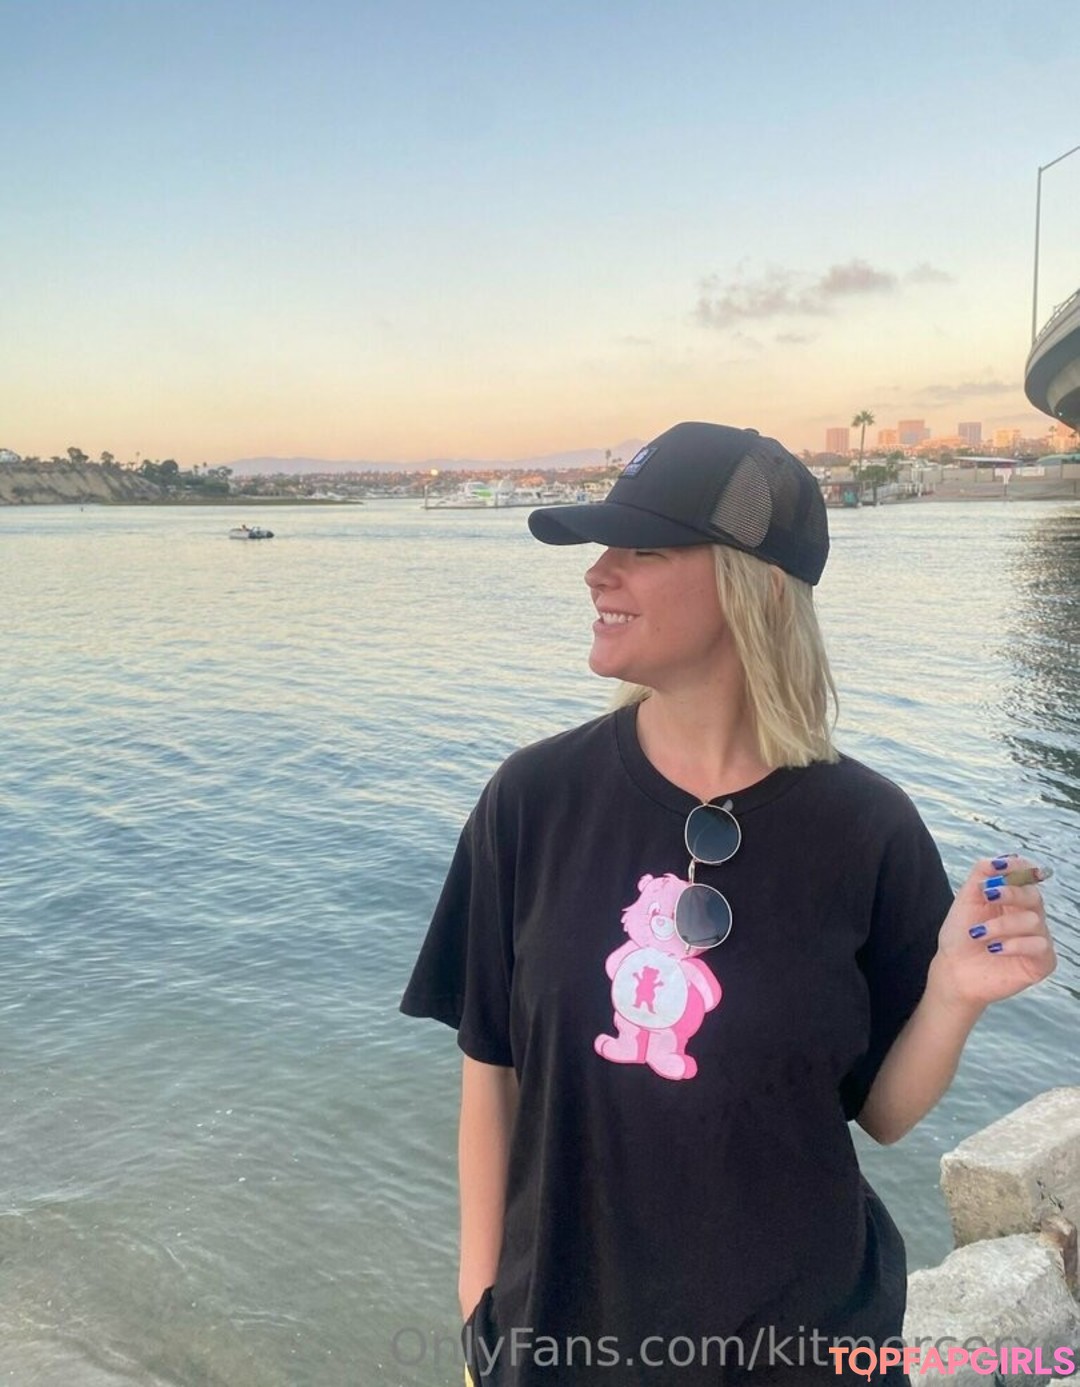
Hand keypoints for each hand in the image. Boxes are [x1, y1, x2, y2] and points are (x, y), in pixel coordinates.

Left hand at [928, 856, 1055, 1013]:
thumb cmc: (960, 936)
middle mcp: (1029, 916)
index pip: (1027, 876)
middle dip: (1011, 892)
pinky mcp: (1042, 962)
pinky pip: (1040, 946)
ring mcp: (1037, 939)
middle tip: (988, 895)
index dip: (1019, 868)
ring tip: (979, 933)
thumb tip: (1000, 859)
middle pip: (1034, 895)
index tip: (1000, 866)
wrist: (954, 970)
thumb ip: (982, 874)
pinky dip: (1015, 944)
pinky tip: (994, 949)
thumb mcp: (967, 899)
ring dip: (1002, 924)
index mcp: (1013, 899)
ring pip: (1034, 921)